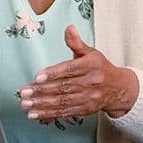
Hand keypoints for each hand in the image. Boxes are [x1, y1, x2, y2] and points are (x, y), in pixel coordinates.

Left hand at [18, 25, 137, 120]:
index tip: (37, 76)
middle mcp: (91, 83)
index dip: (53, 73)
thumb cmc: (100, 68)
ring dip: (42, 104)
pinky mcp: (85, 110)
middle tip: (24, 91)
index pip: (70, 69)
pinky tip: (34, 114)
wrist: (118, 89)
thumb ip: (76, 42)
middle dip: (42, 91)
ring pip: (63, 102)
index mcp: (92, 65)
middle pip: (64, 87)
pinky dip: (48, 114)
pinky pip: (64, 112)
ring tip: (25, 104)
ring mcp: (88, 98)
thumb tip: (69, 28)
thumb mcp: (91, 52)